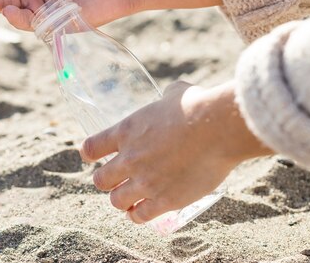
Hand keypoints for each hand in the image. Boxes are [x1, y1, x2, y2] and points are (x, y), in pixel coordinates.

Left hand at [79, 81, 271, 223]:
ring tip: (129, 199)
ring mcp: (146, 182)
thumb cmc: (198, 106)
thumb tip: (172, 97)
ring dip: (121, 200)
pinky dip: (138, 216)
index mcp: (126, 131)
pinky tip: (141, 213)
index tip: (94, 156)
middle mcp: (130, 158)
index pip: (91, 148)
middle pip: (100, 180)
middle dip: (106, 180)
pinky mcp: (165, 200)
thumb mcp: (175, 94)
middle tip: (117, 180)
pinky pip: (140, 216)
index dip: (90, 154)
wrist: (219, 128)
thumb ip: (166, 98)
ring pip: (116, 201)